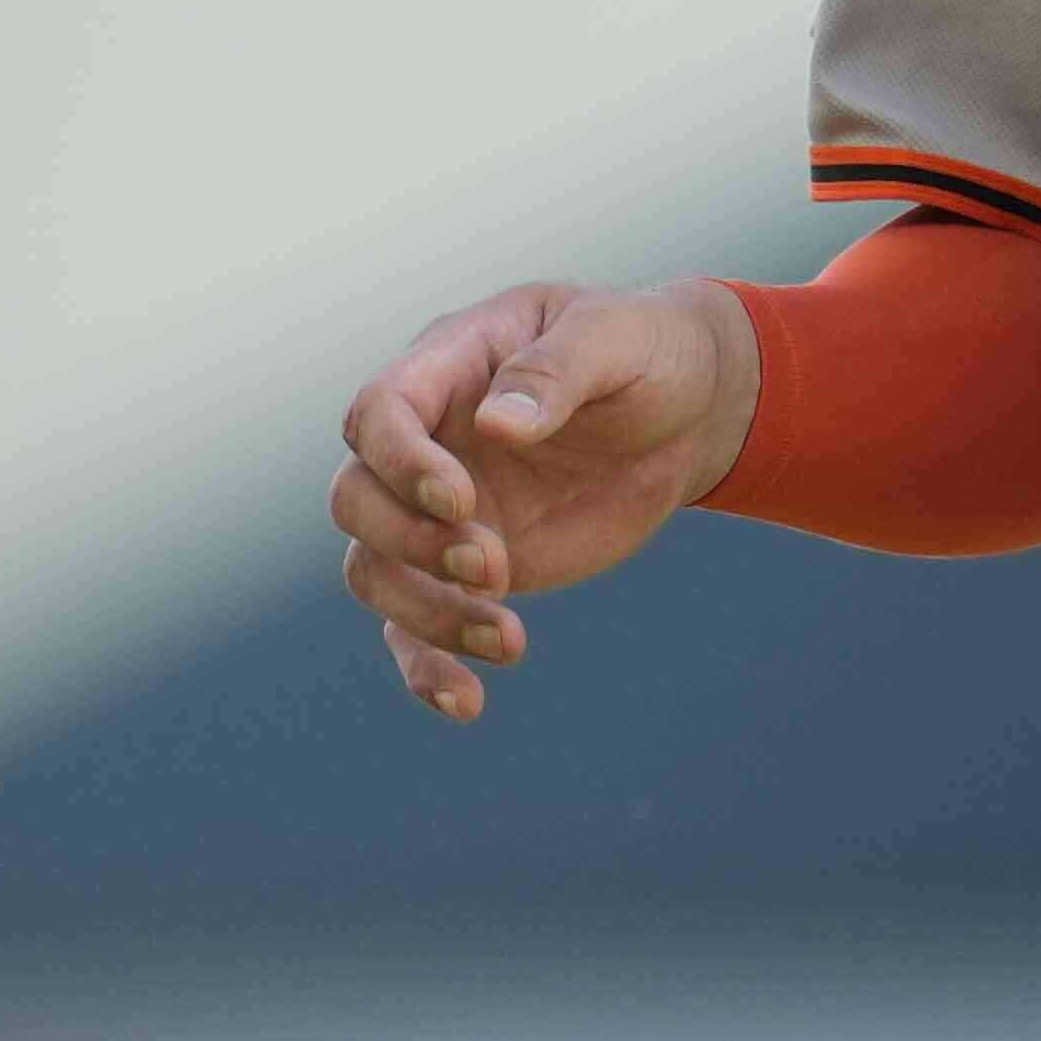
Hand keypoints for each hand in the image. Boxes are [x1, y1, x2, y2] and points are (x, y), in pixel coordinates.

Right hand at [328, 279, 756, 722]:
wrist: (683, 413)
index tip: (460, 502)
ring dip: (426, 615)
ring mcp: (438, 513)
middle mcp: (425, 443)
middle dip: (412, 542)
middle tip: (495, 565)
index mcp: (448, 368)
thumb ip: (555, 372)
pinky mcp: (464, 572)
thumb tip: (498, 425)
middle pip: (356, 498)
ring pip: (375, 571)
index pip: (379, 413)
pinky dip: (428, 668)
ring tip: (510, 639)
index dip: (402, 463)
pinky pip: (414, 627)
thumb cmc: (644, 352)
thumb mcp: (614, 337)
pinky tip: (467, 703)